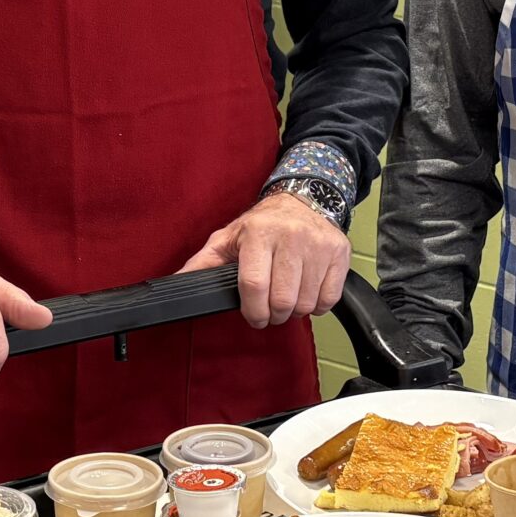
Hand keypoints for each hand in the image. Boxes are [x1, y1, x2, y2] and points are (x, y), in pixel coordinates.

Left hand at [179, 191, 350, 328]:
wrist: (304, 199)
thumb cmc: (263, 224)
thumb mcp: (228, 238)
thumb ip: (203, 263)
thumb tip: (176, 282)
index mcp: (259, 233)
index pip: (254, 284)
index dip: (253, 311)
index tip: (254, 317)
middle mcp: (291, 236)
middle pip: (282, 300)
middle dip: (273, 315)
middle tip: (270, 310)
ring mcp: (318, 245)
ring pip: (306, 303)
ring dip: (295, 311)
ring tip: (287, 298)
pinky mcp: (339, 253)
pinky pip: (328, 298)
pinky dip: (316, 305)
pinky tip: (306, 292)